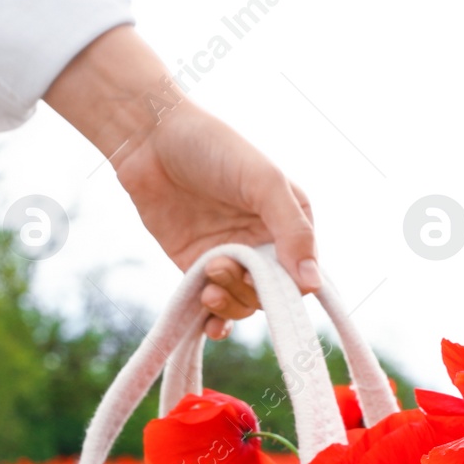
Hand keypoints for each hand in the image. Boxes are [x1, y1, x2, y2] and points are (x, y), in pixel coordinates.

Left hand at [45, 27, 316, 338]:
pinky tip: (209, 323)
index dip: (289, 288)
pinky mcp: (194, 267)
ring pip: (242, 303)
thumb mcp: (264, 182)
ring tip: (208, 274)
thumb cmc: (214, 148)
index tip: (269, 284)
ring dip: (229, 302)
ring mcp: (229, 257)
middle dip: (250, 290)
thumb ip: (293, 231)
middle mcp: (263, 244)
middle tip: (221, 265)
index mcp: (289, 222)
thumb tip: (313, 285)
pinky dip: (215, 321)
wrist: (150, 140)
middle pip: (271, 295)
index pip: (302, 275)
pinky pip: (212, 307)